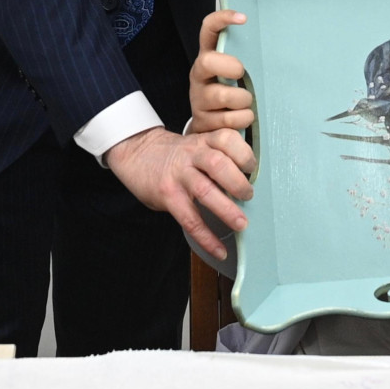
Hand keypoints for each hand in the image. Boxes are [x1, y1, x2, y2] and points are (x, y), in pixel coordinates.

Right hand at [104, 125, 255, 261]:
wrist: (136, 152)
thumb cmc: (172, 154)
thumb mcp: (195, 144)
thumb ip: (215, 156)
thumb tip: (246, 182)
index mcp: (202, 141)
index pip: (226, 139)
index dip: (244, 153)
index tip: (253, 167)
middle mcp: (192, 156)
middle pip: (218, 163)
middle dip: (238, 182)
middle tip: (249, 195)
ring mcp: (179, 176)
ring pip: (205, 190)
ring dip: (227, 209)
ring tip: (241, 224)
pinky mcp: (168, 196)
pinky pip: (190, 219)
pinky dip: (207, 238)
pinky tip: (218, 250)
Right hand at [189, 10, 255, 135]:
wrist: (210, 128)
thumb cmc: (229, 91)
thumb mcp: (233, 72)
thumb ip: (243, 58)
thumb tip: (277, 43)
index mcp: (208, 56)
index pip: (209, 30)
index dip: (222, 19)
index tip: (244, 18)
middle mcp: (199, 74)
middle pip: (207, 61)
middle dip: (230, 67)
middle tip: (241, 73)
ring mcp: (198, 97)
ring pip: (222, 96)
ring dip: (242, 100)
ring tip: (246, 102)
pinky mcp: (202, 119)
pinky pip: (228, 120)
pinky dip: (242, 119)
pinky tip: (241, 117)